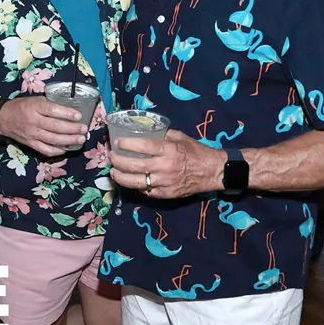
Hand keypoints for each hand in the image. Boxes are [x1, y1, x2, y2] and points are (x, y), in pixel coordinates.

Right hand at [0, 97, 88, 157]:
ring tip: (80, 139)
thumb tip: (67, 107)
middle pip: (55, 127)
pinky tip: (67, 148)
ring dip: (69, 140)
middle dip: (72, 129)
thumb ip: (48, 104)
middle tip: (84, 129)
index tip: (78, 116)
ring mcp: (32, 134)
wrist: (3, 118)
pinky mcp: (31, 144)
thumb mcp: (34, 100)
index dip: (67, 114)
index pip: (53, 110)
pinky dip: (57, 150)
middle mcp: (33, 121)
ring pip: (53, 140)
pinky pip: (46, 150)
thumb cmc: (20, 106)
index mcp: (34, 107)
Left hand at [108, 129, 225, 198]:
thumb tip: (143, 130)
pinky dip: (136, 186)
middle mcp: (165, 167)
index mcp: (169, 150)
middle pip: (135, 166)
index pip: (143, 146)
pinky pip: (146, 191)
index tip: (117, 142)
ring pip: (136, 182)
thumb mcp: (180, 137)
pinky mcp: (166, 194)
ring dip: (121, 177)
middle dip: (118, 161)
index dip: (127, 144)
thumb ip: (162, 134)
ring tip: (113, 171)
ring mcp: (165, 183)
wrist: (213, 171)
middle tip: (111, 156)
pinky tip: (131, 180)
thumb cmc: (196, 152)